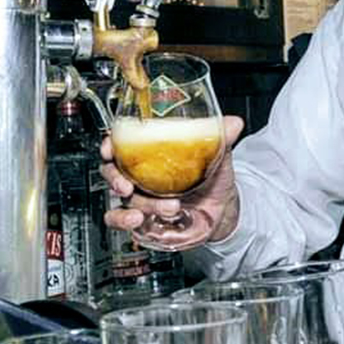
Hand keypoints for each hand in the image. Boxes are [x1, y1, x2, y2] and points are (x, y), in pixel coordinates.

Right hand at [101, 115, 244, 249]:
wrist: (223, 210)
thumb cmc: (213, 178)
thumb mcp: (217, 156)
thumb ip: (220, 139)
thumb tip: (233, 123)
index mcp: (150, 153)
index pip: (121, 143)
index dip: (110, 144)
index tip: (110, 147)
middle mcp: (139, 174)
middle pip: (112, 171)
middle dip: (115, 178)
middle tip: (128, 185)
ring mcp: (139, 197)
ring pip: (122, 198)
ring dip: (140, 203)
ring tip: (167, 206)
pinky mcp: (141, 218)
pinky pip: (119, 220)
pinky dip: (124, 220)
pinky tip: (139, 219)